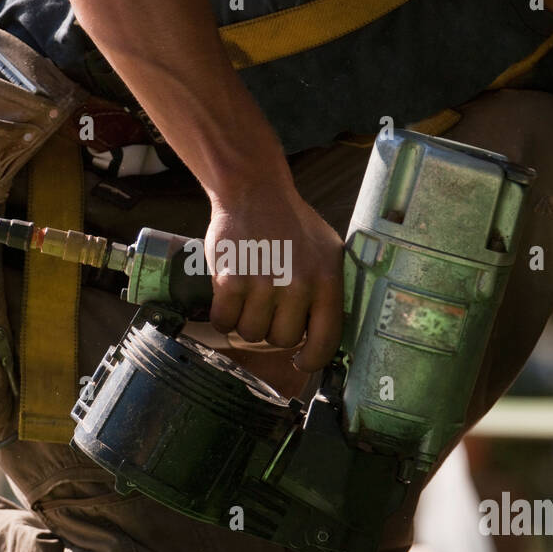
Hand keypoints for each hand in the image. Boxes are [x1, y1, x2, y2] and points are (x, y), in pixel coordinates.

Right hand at [204, 183, 342, 370]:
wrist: (253, 191)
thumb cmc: (292, 224)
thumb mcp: (328, 251)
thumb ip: (330, 291)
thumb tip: (327, 334)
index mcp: (326, 280)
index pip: (325, 341)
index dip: (312, 360)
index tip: (301, 361)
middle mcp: (298, 284)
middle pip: (282, 340)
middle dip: (272, 330)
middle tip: (267, 309)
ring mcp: (263, 283)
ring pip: (251, 334)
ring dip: (246, 323)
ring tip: (248, 299)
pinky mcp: (231, 279)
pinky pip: (224, 321)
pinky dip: (222, 316)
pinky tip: (228, 299)